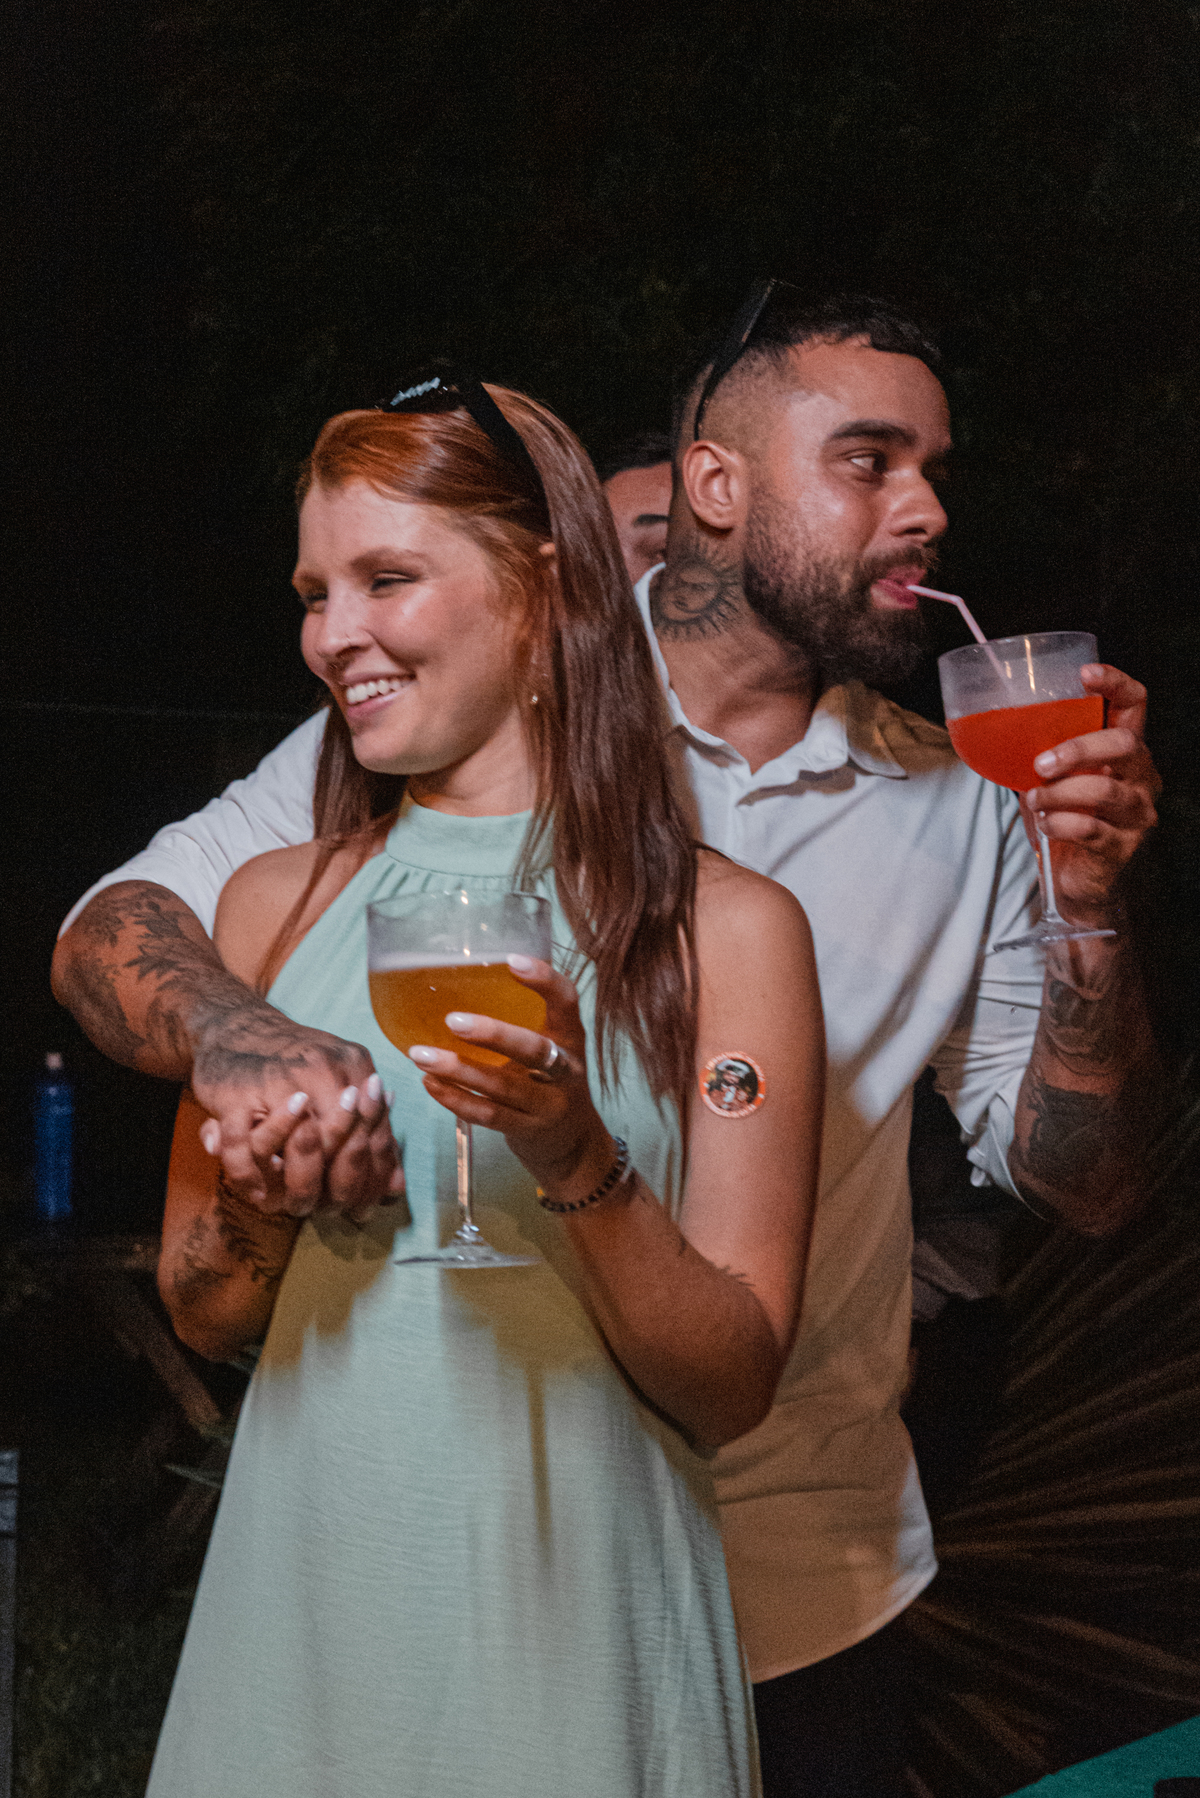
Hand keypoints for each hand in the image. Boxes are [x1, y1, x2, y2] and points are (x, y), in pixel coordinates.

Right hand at [191, 1005, 403, 1217]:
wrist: (235, 1027)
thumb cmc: (295, 1064)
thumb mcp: (341, 1083)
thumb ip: (371, 1131)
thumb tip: (398, 1186)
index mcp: (354, 1063)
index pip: (374, 1130)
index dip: (372, 1174)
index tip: (367, 1203)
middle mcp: (321, 1068)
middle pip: (343, 1143)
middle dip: (340, 1185)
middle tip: (334, 1210)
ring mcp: (278, 1079)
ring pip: (301, 1147)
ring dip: (300, 1184)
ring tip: (299, 1206)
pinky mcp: (235, 1095)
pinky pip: (245, 1148)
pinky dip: (251, 1177)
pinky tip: (260, 1194)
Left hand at [407, 957, 614, 1196]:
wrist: (574, 1145)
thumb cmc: (550, 1082)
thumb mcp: (552, 1049)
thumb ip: (523, 1022)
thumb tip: (459, 982)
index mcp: (572, 1039)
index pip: (567, 1002)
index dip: (544, 980)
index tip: (511, 961)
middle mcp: (567, 1070)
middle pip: (534, 1049)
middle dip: (493, 1034)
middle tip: (452, 1021)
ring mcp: (549, 1105)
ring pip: (503, 1087)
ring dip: (458, 1070)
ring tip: (420, 1055)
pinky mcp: (528, 1131)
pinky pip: (489, 1115)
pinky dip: (456, 1098)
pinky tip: (430, 1083)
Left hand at [1023, 663, 1160, 921]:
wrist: (1074, 880)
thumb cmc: (1064, 821)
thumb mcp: (1050, 780)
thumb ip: (1038, 753)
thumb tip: (991, 726)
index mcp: (1125, 751)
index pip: (1135, 705)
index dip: (1115, 683)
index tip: (1084, 674)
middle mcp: (1140, 777)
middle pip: (1126, 744)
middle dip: (1078, 748)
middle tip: (1040, 764)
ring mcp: (1136, 813)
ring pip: (1105, 790)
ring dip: (1059, 793)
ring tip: (1034, 800)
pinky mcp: (1122, 847)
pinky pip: (1091, 829)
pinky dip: (1060, 824)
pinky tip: (1044, 824)